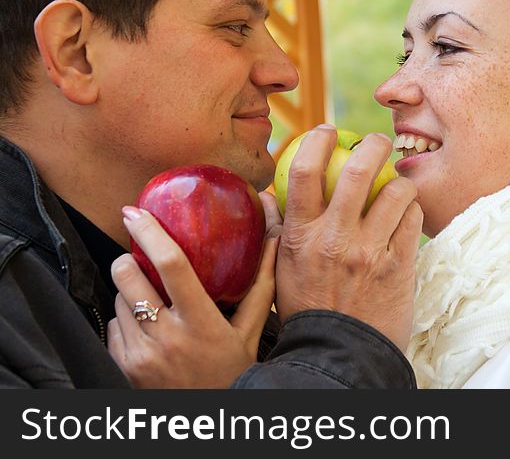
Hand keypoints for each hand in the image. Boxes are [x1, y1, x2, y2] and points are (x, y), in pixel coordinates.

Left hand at [107, 209, 277, 387]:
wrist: (207, 418)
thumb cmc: (233, 372)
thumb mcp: (250, 331)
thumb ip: (260, 285)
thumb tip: (275, 240)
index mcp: (201, 322)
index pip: (172, 265)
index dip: (151, 233)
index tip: (136, 213)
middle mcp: (167, 338)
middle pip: (129, 277)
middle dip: (127, 260)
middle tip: (137, 258)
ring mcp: (141, 355)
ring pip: (118, 302)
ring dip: (129, 294)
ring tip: (153, 305)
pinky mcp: (123, 367)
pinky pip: (112, 328)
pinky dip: (125, 322)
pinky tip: (147, 333)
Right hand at [275, 125, 421, 350]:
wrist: (340, 354)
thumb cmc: (308, 309)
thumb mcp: (280, 270)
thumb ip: (274, 229)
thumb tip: (269, 195)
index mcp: (299, 236)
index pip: (304, 171)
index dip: (317, 140)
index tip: (327, 130)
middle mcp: (334, 239)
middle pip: (357, 170)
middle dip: (372, 144)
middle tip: (377, 140)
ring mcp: (369, 252)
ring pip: (395, 191)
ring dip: (399, 181)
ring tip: (397, 184)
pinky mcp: (399, 266)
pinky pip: (414, 219)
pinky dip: (412, 209)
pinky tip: (407, 213)